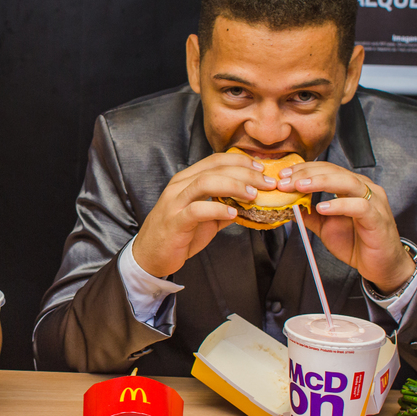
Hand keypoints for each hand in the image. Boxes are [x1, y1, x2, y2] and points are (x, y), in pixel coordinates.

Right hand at [132, 152, 271, 277]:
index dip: (240, 161)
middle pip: (215, 169)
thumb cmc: (177, 235)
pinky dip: (218, 209)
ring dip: (233, 186)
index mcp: (186, 180)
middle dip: (245, 173)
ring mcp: (175, 202)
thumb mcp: (204, 218)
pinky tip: (234, 213)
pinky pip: (198, 210)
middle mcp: (179, 186)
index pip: (215, 160)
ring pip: (205, 182)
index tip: (261, 168)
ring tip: (253, 195)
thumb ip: (223, 208)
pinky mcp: (175, 221)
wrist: (150, 255)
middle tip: (266, 183)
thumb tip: (248, 205)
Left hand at [275, 161, 414, 292]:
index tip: (283, 175)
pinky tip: (322, 208)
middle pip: (334, 171)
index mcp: (352, 187)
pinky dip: (339, 205)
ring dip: (321, 182)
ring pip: (347, 182)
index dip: (304, 169)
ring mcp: (374, 202)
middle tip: (285, 180)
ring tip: (300, 187)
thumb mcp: (326, 227)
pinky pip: (359, 206)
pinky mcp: (378, 218)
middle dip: (307, 174)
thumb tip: (289, 205)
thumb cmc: (357, 243)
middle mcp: (364, 189)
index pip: (326, 169)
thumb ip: (310, 215)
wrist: (380, 266)